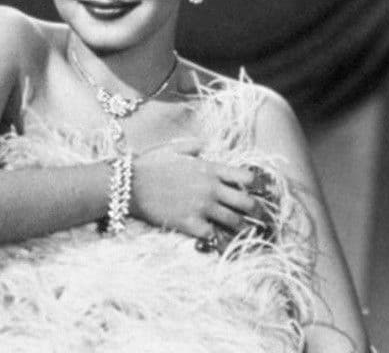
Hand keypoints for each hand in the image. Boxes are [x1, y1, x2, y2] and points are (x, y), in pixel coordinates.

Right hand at [129, 137, 258, 238]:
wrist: (130, 184)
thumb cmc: (150, 164)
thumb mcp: (173, 148)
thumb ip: (193, 146)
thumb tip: (203, 145)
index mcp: (210, 169)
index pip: (247, 177)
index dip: (255, 185)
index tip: (256, 191)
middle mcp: (211, 189)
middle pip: (247, 203)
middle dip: (255, 212)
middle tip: (258, 218)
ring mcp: (202, 208)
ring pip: (234, 222)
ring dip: (241, 229)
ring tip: (245, 234)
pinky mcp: (191, 224)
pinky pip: (214, 237)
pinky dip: (220, 240)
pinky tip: (222, 242)